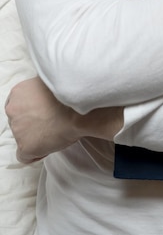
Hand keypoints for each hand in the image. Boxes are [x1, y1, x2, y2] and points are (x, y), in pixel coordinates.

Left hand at [5, 77, 123, 163]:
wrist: (77, 106)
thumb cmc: (69, 90)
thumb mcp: (52, 78)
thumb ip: (42, 86)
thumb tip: (47, 85)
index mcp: (18, 93)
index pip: (17, 106)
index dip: (31, 111)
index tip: (42, 113)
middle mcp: (12, 110)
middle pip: (19, 122)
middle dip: (33, 123)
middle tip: (52, 121)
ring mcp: (17, 130)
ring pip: (23, 138)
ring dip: (36, 136)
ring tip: (56, 131)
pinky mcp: (25, 146)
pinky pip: (26, 156)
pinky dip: (36, 154)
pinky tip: (50, 145)